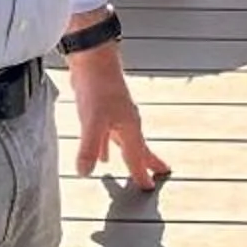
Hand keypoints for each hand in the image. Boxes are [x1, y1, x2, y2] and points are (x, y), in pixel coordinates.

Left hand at [65, 44, 169, 188]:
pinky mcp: (106, 110)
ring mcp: (118, 116)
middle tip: (160, 173)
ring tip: (133, 166)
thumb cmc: (98, 87)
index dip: (141, 173)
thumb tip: (85, 172)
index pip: (136, 157)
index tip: (148, 186)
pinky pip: (113, 135)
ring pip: (126, 142)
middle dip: (149, 162)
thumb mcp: (92, 121)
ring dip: (131, 155)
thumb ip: (89, 148)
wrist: (94, 60)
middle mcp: (127, 123)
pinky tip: (103, 152)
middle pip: (140, 149)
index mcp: (129, 127)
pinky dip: (111, 145)